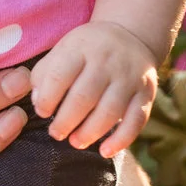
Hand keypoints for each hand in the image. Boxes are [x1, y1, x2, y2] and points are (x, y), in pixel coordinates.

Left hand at [29, 20, 159, 156]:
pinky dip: (121, 140)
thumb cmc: (87, 50)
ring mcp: (130, 76)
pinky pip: (136, 120)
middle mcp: (107, 60)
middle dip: (65, 121)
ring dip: (90, 133)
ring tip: (75, 142)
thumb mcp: (63, 49)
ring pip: (110, 111)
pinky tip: (105, 151)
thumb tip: (38, 104)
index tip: (42, 112)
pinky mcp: (147, 92)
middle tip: (56, 133)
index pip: (59, 76)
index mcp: (81, 47)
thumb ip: (45, 74)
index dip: (46, 99)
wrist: (130, 34)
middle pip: (84, 97)